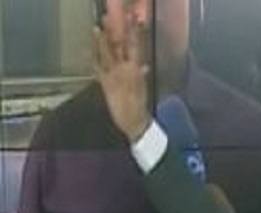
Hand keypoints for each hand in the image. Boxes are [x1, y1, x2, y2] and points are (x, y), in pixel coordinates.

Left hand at [93, 13, 150, 141]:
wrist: (134, 121)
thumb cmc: (140, 106)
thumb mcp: (143, 88)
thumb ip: (141, 75)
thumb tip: (142, 67)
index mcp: (137, 70)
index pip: (136, 46)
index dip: (134, 31)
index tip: (135, 19)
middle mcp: (125, 69)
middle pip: (119, 46)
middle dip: (114, 31)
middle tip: (109, 17)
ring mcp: (113, 74)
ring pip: (106, 54)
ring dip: (100, 40)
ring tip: (96, 27)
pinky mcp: (104, 82)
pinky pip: (97, 66)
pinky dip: (94, 57)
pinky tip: (90, 49)